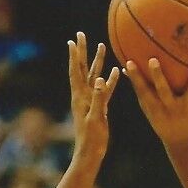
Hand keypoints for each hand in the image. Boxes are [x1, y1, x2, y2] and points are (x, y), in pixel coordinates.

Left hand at [68, 32, 119, 161]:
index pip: (76, 72)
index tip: (72, 41)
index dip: (74, 56)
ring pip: (94, 76)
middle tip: (81, 34)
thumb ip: (98, 98)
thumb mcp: (95, 117)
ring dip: (97, 62)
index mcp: (80, 97)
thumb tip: (100, 79)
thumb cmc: (91, 139)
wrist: (90, 154)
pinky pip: (104, 89)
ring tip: (102, 46)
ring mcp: (90, 101)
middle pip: (82, 68)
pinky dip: (109, 79)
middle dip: (83, 52)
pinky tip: (115, 71)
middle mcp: (83, 96)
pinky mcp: (98, 107)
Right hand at [124, 57, 187, 148]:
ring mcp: (186, 109)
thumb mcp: (149, 108)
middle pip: (163, 91)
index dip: (136, 78)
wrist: (182, 142)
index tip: (130, 62)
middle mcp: (170, 109)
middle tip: (153, 61)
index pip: (143, 92)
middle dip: (158, 77)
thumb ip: (140, 88)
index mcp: (156, 109)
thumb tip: (126, 66)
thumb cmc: (162, 119)